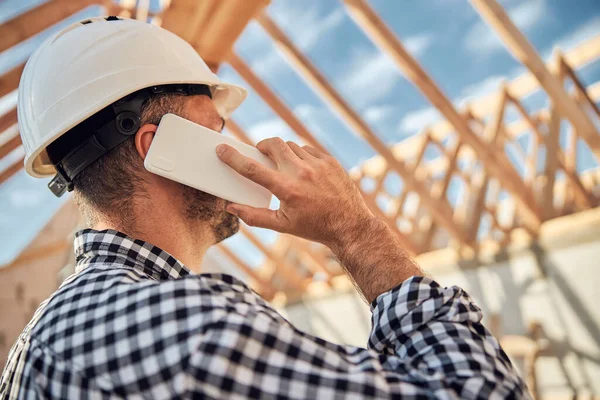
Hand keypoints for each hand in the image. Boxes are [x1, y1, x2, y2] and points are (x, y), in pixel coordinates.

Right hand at [216, 138, 374, 248]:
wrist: (349, 225)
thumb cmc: (314, 227)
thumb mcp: (282, 226)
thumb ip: (254, 216)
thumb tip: (231, 207)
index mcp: (286, 189)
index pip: (252, 169)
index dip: (233, 157)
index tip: (223, 148)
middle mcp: (302, 173)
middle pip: (272, 145)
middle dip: (262, 146)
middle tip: (259, 153)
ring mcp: (318, 164)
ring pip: (290, 146)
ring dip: (282, 152)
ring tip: (283, 166)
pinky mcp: (330, 161)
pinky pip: (308, 149)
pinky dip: (300, 156)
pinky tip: (302, 169)